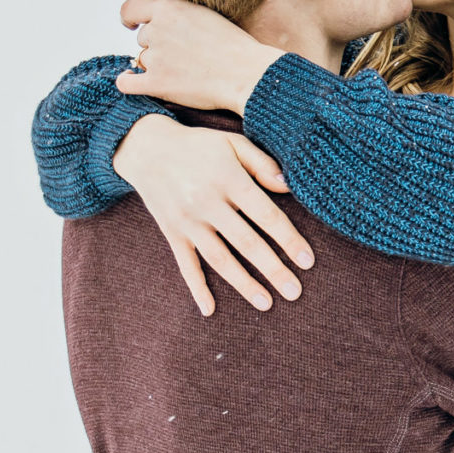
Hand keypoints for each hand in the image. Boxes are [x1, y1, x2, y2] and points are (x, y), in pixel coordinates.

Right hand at [112, 115, 313, 316]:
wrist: (146, 147)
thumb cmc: (199, 145)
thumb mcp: (232, 143)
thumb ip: (262, 164)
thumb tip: (289, 188)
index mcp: (228, 179)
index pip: (266, 216)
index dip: (289, 240)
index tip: (307, 261)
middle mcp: (207, 203)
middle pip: (247, 243)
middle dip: (273, 270)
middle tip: (295, 292)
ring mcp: (187, 221)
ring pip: (220, 259)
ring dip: (244, 284)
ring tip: (266, 303)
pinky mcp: (171, 232)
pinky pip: (185, 265)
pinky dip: (197, 288)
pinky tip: (210, 310)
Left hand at [117, 0, 281, 113]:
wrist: (246, 73)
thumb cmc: (233, 45)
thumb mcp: (205, 14)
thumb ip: (179, 15)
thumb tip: (157, 23)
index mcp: (168, 7)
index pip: (131, 9)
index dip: (129, 17)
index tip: (131, 24)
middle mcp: (157, 29)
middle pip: (143, 38)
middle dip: (157, 45)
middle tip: (183, 54)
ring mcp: (156, 57)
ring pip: (143, 60)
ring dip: (156, 65)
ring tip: (184, 70)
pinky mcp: (157, 83)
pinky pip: (127, 83)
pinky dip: (126, 81)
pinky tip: (129, 80)